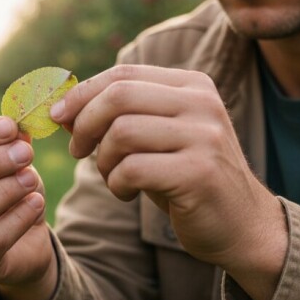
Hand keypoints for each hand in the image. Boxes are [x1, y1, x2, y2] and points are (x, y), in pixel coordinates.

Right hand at [0, 117, 57, 299]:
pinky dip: (16, 218)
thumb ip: (11, 144)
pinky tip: (36, 202)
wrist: (24, 244)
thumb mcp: (11, 165)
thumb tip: (19, 123)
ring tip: (31, 177)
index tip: (9, 127)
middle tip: (25, 152)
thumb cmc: (9, 196)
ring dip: (2, 191)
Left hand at [52, 65, 285, 299]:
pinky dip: (117, 183)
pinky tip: (127, 192)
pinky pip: (133, 168)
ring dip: (103, 160)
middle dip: (85, 124)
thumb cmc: (186, 178)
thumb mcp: (155, 138)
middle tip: (77, 150)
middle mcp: (202, 103)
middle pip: (119, 96)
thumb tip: (61, 107)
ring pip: (122, 132)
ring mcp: (204, 137)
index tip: (58, 116)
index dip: (82, 93)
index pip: (123, 74)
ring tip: (112, 176)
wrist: (242, 225)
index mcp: (192, 85)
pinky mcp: (199, 173)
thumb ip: (118, 117)